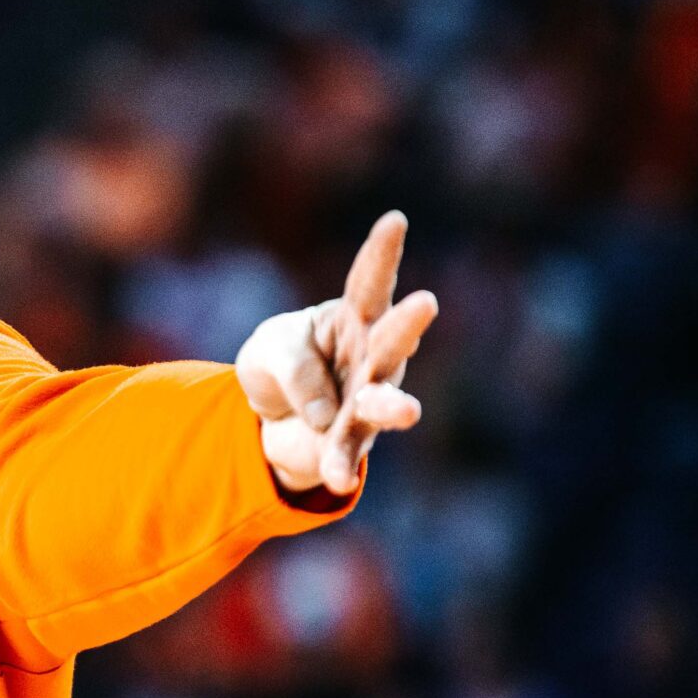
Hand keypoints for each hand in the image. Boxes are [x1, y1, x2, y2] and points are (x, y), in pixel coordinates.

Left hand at [236, 210, 437, 496]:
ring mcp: (365, 400)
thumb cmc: (282, 361)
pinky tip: (335, 478)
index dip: (382, 253)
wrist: (273, 415)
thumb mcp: (271, 348)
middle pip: (391, 338)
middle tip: (426, 302)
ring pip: (382, 401)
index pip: (368, 281)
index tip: (395, 220)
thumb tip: (324, 414)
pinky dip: (338, 465)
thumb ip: (295, 369)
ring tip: (407, 411)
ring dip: (391, 406)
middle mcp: (371, 356)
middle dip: (407, 323)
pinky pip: (345, 453)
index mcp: (351, 317)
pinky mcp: (348, 441)